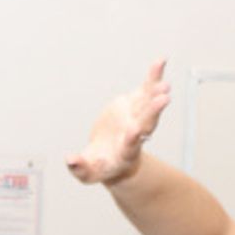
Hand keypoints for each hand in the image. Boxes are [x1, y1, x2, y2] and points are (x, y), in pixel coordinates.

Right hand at [66, 59, 171, 184]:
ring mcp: (137, 119)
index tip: (134, 130)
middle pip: (146, 123)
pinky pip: (147, 90)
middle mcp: (136, 135)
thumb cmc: (98, 167)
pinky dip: (154, 76)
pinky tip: (160, 61)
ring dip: (157, 93)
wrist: (110, 157)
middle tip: (163, 98)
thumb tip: (70, 160)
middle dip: (153, 111)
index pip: (130, 145)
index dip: (132, 138)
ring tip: (165, 82)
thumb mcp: (87, 173)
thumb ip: (79, 168)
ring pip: (149, 105)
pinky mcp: (135, 105)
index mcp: (125, 152)